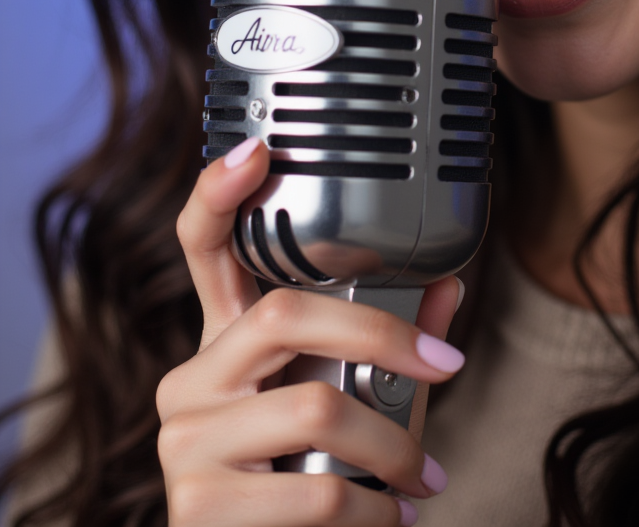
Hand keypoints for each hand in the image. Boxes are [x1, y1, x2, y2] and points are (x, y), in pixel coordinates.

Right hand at [156, 138, 461, 525]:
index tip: (255, 150)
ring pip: (316, 407)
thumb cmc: (309, 475)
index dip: (218, 195)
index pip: (202, 250)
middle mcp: (191, 379)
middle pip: (283, 313)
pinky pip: (316, 493)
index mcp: (225, 341)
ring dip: (395, 448)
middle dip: (383, 336)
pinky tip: (392, 521)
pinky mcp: (198, 509)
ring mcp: (186, 442)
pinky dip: (378, 511)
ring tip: (424, 479)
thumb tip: (451, 289)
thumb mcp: (353, 402)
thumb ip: (392, 349)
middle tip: (446, 365)